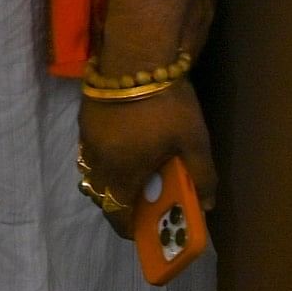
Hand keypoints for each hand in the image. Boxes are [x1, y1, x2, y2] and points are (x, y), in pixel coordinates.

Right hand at [78, 81, 215, 238]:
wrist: (135, 59)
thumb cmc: (166, 106)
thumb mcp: (194, 141)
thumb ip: (201, 176)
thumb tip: (206, 205)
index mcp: (123, 172)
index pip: (116, 212)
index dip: (127, 227)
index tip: (141, 231)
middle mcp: (99, 161)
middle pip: (100, 195)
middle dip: (117, 203)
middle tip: (140, 201)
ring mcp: (88, 139)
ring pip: (91, 172)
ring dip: (108, 180)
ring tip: (131, 174)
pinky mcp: (85, 120)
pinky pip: (89, 152)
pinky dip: (103, 159)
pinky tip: (122, 145)